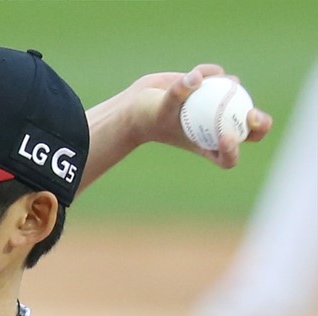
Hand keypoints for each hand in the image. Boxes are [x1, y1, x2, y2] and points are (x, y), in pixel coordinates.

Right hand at [128, 64, 272, 167]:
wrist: (139, 104)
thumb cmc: (148, 114)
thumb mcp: (161, 108)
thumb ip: (178, 92)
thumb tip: (197, 77)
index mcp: (206, 146)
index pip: (227, 158)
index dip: (233, 151)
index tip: (225, 137)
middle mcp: (216, 129)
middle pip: (248, 132)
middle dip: (258, 124)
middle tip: (252, 114)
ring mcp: (217, 109)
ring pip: (238, 100)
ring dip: (234, 92)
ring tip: (224, 84)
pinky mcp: (213, 89)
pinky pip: (222, 78)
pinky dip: (212, 73)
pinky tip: (198, 74)